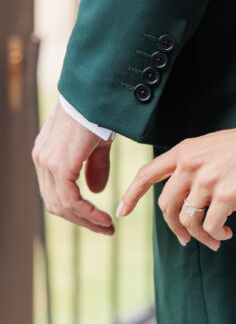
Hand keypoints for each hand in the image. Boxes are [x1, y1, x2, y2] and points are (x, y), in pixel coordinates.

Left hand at [32, 102, 114, 233]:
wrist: (93, 95)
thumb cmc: (97, 112)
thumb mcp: (96, 144)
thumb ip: (94, 167)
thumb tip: (96, 191)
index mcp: (46, 155)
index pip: (55, 193)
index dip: (76, 211)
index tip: (98, 219)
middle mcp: (41, 160)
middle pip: (56, 204)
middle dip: (81, 220)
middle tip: (104, 228)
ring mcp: (46, 163)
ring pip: (62, 205)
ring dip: (85, 220)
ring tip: (106, 226)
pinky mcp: (58, 164)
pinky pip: (70, 199)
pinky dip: (86, 213)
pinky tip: (102, 217)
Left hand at [117, 115, 235, 249]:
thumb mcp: (212, 148)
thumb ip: (196, 167)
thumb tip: (191, 200)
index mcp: (184, 151)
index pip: (146, 174)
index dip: (132, 194)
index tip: (123, 211)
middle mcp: (190, 165)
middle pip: (165, 206)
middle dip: (174, 228)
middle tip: (185, 239)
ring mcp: (206, 180)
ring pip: (188, 220)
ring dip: (199, 236)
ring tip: (215, 239)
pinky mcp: (226, 195)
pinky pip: (210, 226)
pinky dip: (216, 234)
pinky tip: (227, 232)